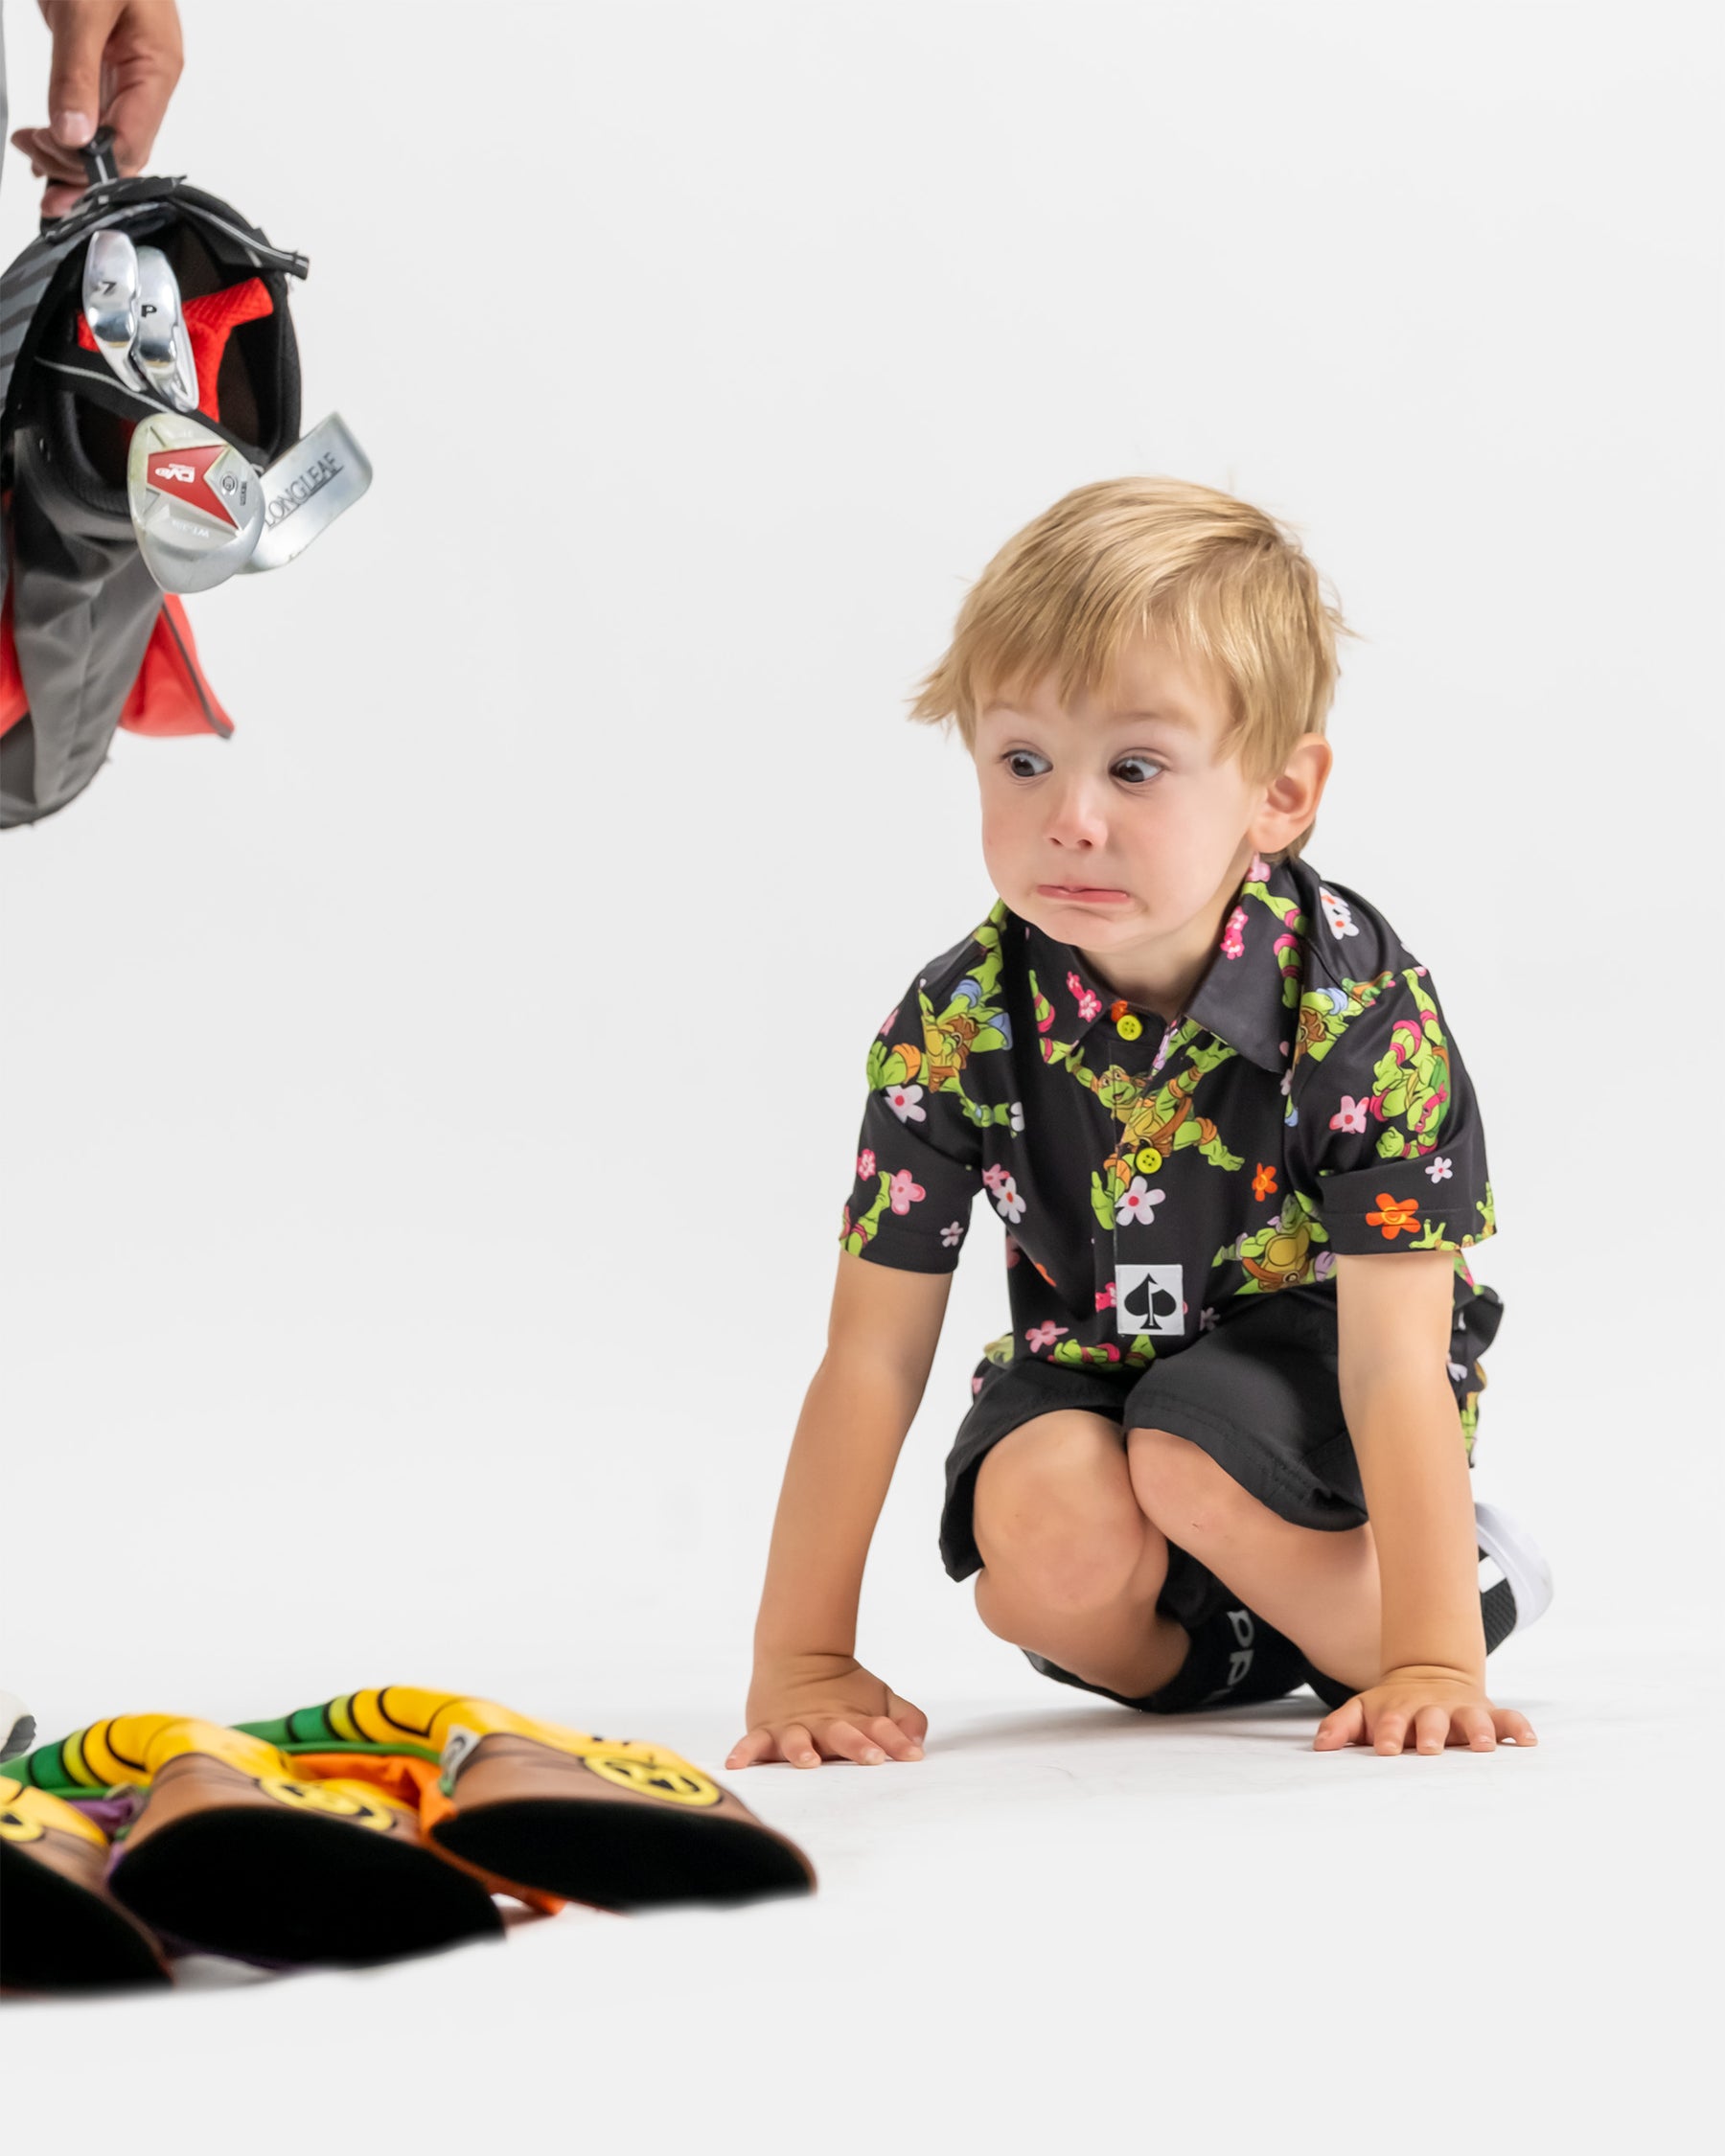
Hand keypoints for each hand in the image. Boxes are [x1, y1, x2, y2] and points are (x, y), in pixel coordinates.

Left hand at [10, 0, 183, 218]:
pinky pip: (95, 113)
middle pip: (121, 150)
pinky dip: (69, 132)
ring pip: (107, 138)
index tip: (52, 162)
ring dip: (70, 154)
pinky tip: (45, 140)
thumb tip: (73, 133)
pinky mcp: (104, 60)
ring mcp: (128, 70)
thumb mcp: (82, 8)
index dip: (93, 166)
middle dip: (77, 165)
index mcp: (157, 67)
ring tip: (31, 150)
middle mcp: (147, 76)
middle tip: (33, 156)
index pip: (131, 143)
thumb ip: (75, 74)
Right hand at [726, 1652, 927, 1769]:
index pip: (880, 1729)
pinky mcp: (766, 1730)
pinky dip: (744, 1751)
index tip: (912, 1756)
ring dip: (802, 1750)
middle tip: (871, 1756)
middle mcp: (825, 1724)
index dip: (896, 1741)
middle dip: (857, 1745)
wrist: (798, 1657)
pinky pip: (753, 1743)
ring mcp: (794, 1727)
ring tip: (808, 1761)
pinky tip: (736, 1764)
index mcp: (856, 1719)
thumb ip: (907, 1721)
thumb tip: (919, 1747)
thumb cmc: (846, 1691)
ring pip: (797, 1740)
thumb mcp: (882, 1700)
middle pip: (843, 1734)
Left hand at [1314, 1664, 1537, 1755]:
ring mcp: (1460, 1711)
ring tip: (1485, 1746)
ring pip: (1472, 1719)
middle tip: (1430, 1748)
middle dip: (1430, 1733)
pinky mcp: (1486, 1712)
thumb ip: (1341, 1725)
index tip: (1386, 1750)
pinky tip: (1529, 1741)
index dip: (1389, 1735)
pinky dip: (1518, 1728)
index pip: (1392, 1722)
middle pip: (1431, 1720)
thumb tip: (1320, 1746)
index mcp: (1400, 1710)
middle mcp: (1432, 1710)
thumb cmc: (1393, 1705)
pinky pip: (1507, 1719)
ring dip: (1478, 1731)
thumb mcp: (1363, 1709)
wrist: (1430, 1673)